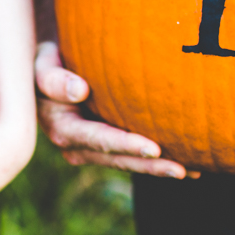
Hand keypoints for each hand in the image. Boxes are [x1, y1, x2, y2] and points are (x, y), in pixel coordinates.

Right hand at [34, 41, 189, 178]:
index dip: (126, 145)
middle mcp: (76, 146)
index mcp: (62, 128)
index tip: (154, 148)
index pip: (99, 139)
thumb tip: (80, 91)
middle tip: (183, 170)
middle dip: (150, 166)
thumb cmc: (47, 62)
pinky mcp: (105, 147)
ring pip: (129, 162)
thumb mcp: (41, 65)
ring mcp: (92, 150)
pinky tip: (188, 164)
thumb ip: (53, 78)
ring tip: (193, 172)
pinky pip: (132, 156)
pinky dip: (157, 160)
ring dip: (158, 168)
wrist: (47, 71)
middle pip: (119, 159)